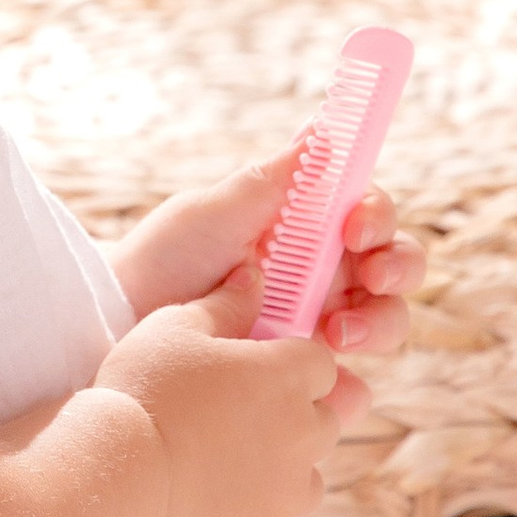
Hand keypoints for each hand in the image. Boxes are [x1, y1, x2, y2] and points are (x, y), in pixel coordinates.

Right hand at [94, 296, 342, 516]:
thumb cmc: (145, 391)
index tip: (256, 366)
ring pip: (309, 475)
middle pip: (325, 418)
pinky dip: (256, 516)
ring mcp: (288, 489)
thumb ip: (224, 302)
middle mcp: (305, 433)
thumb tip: (253, 275)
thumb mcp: (175, 326)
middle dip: (294, 414)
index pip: (320, 362)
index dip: (290, 361)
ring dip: (282, 467)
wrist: (118, 475)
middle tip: (238, 412)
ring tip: (228, 460)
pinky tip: (220, 502)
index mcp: (289, 376)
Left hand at [112, 149, 425, 361]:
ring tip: (334, 336)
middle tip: (369, 279)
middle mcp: (320, 278)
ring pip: (384, 325)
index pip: (369, 217)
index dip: (378, 218)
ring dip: (378, 326)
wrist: (119, 326)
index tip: (355, 226)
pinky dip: (350, 387)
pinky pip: (348, 388)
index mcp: (306, 231)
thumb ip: (274, 178)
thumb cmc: (161, 260)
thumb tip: (325, 129)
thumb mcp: (213, 211)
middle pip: (394, 270)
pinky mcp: (301, 378)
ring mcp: (314, 329)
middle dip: (397, 271)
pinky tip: (331, 384)